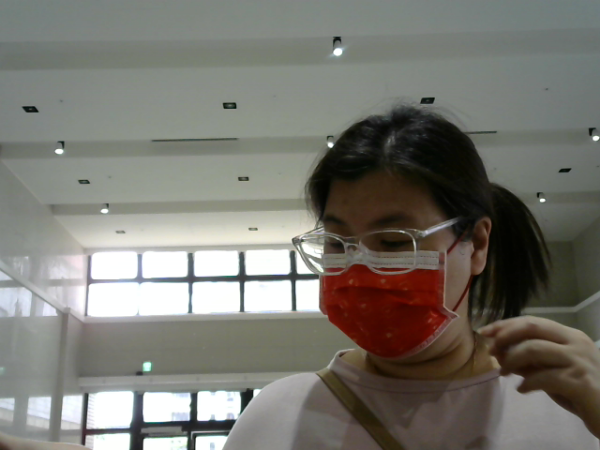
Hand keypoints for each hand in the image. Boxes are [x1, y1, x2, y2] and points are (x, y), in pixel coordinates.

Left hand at [479, 316, 599, 438]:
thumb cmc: (582, 392)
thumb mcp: (551, 372)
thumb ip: (529, 361)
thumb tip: (499, 353)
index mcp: (569, 336)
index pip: (532, 321)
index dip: (505, 325)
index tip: (484, 332)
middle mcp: (576, 342)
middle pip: (532, 327)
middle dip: (505, 336)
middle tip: (492, 351)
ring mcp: (579, 360)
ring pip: (534, 349)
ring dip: (511, 360)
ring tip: (503, 373)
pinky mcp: (581, 382)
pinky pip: (545, 377)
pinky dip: (527, 382)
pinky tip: (522, 390)